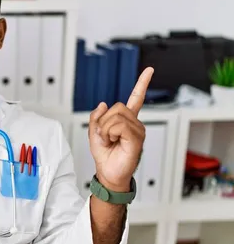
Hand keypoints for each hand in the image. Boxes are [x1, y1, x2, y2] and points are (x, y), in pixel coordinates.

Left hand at [88, 67, 153, 191]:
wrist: (108, 173)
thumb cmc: (104, 155)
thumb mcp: (93, 132)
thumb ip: (96, 117)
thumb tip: (103, 104)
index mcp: (126, 120)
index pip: (136, 98)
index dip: (142, 84)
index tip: (149, 70)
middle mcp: (134, 123)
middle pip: (117, 107)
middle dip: (103, 121)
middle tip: (105, 136)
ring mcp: (137, 130)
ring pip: (117, 116)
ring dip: (106, 129)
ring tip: (110, 140)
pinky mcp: (137, 138)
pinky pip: (120, 126)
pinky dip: (110, 133)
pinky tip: (114, 141)